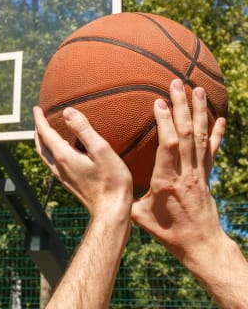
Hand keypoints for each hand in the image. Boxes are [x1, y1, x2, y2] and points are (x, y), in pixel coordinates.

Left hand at [33, 106, 132, 216]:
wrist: (112, 212)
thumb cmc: (111, 181)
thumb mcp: (100, 150)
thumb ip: (83, 129)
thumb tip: (66, 112)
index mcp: (64, 156)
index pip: (45, 134)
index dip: (39, 119)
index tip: (36, 108)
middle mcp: (59, 167)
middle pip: (41, 146)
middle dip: (38, 130)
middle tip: (39, 118)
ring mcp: (64, 177)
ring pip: (45, 156)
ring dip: (43, 142)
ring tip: (46, 132)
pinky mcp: (71, 183)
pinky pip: (54, 163)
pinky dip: (51, 151)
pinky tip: (63, 151)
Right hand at [131, 79, 226, 262]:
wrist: (201, 245)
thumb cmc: (169, 232)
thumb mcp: (141, 217)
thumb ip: (127, 198)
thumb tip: (109, 183)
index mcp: (166, 180)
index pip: (169, 146)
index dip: (166, 122)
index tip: (159, 102)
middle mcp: (186, 172)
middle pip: (186, 134)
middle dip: (182, 106)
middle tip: (177, 84)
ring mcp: (199, 172)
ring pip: (200, 137)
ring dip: (200, 111)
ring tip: (199, 90)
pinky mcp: (207, 175)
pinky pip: (213, 150)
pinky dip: (217, 132)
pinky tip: (220, 118)